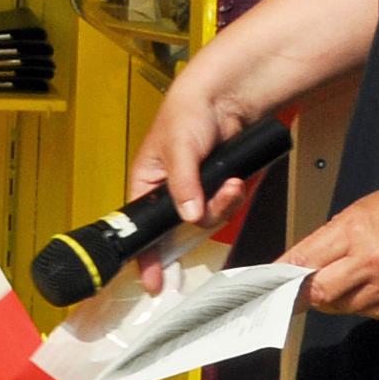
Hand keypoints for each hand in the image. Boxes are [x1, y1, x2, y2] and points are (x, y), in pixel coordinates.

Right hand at [128, 72, 271, 292]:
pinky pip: (226, 209)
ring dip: (223, 205)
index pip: (141, 229)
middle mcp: (169, 193)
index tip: (154, 282)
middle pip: (181, 229)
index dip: (146, 256)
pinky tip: (237, 182)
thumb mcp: (178, 147)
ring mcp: (196, 192)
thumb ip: (183, 183)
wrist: (226, 96)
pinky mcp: (219, 189)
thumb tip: (189, 216)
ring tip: (231, 183)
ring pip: (208, 220)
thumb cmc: (187, 113)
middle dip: (201, 219)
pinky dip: (233, 199)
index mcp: (146, 184)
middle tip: (216, 204)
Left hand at [280, 177, 378, 318]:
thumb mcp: (354, 214)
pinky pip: (370, 312)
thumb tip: (294, 266)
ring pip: (344, 307)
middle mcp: (371, 263)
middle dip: (306, 293)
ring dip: (335, 298)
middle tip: (301, 289)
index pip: (304, 262)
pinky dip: (362, 303)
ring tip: (346, 277)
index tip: (268, 285)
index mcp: (353, 233)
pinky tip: (371, 284)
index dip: (282, 277)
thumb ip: (324, 242)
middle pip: (320, 293)